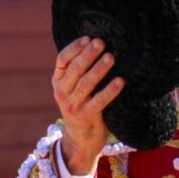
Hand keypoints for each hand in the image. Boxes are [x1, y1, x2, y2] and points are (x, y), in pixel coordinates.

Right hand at [52, 37, 124, 175]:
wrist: (80, 140)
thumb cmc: (82, 107)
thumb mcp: (74, 90)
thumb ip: (79, 73)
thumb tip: (98, 47)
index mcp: (58, 82)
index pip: (62, 60)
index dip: (74, 48)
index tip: (88, 38)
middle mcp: (62, 92)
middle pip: (75, 69)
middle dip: (88, 54)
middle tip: (101, 42)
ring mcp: (72, 105)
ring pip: (86, 83)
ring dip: (99, 69)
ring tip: (111, 57)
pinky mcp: (86, 116)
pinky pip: (100, 101)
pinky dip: (110, 90)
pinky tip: (120, 81)